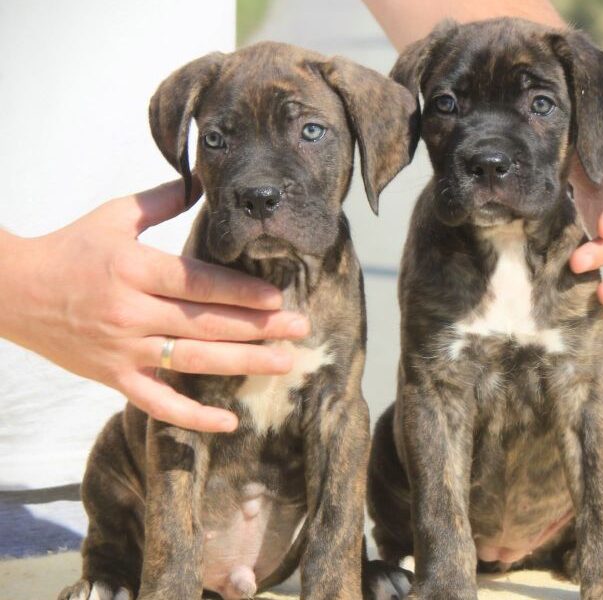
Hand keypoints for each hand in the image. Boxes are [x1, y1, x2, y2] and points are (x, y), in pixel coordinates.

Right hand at [0, 179, 309, 431]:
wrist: (12, 291)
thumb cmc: (69, 249)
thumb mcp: (112, 216)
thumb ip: (161, 200)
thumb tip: (203, 181)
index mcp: (133, 268)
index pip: (198, 283)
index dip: (241, 292)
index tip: (278, 298)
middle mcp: (131, 312)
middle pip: (206, 323)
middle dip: (259, 327)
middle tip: (300, 329)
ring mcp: (122, 351)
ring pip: (193, 362)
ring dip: (243, 364)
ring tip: (284, 363)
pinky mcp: (113, 378)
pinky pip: (157, 405)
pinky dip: (192, 418)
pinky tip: (229, 423)